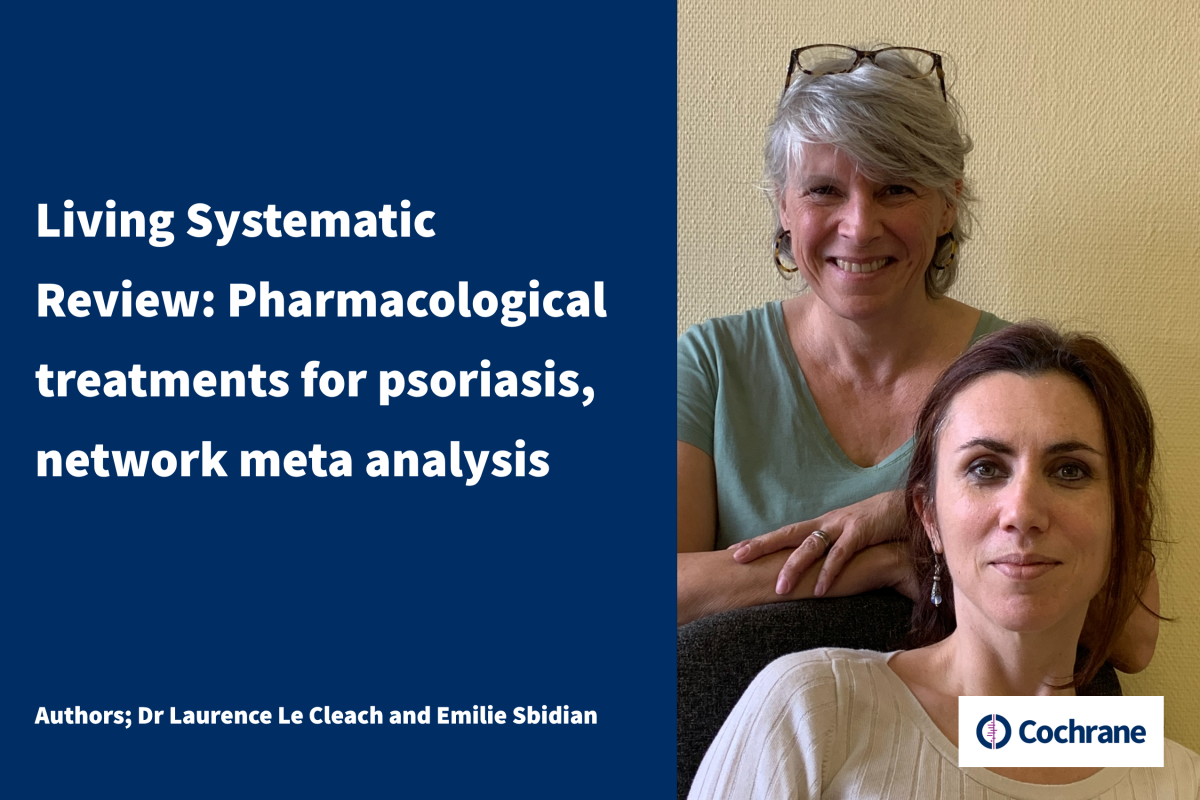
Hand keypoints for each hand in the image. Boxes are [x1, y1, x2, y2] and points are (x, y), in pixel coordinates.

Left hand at [730, 490, 905, 596]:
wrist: (908, 506)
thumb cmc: (877, 527)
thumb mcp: (849, 540)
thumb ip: (832, 554)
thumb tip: (813, 575)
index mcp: (820, 526)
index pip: (784, 533)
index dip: (760, 542)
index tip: (734, 550)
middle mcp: (826, 523)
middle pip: (786, 534)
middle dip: (761, 545)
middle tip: (737, 558)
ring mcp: (842, 526)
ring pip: (810, 546)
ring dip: (794, 567)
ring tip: (779, 588)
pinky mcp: (861, 531)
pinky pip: (842, 554)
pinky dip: (830, 572)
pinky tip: (820, 590)